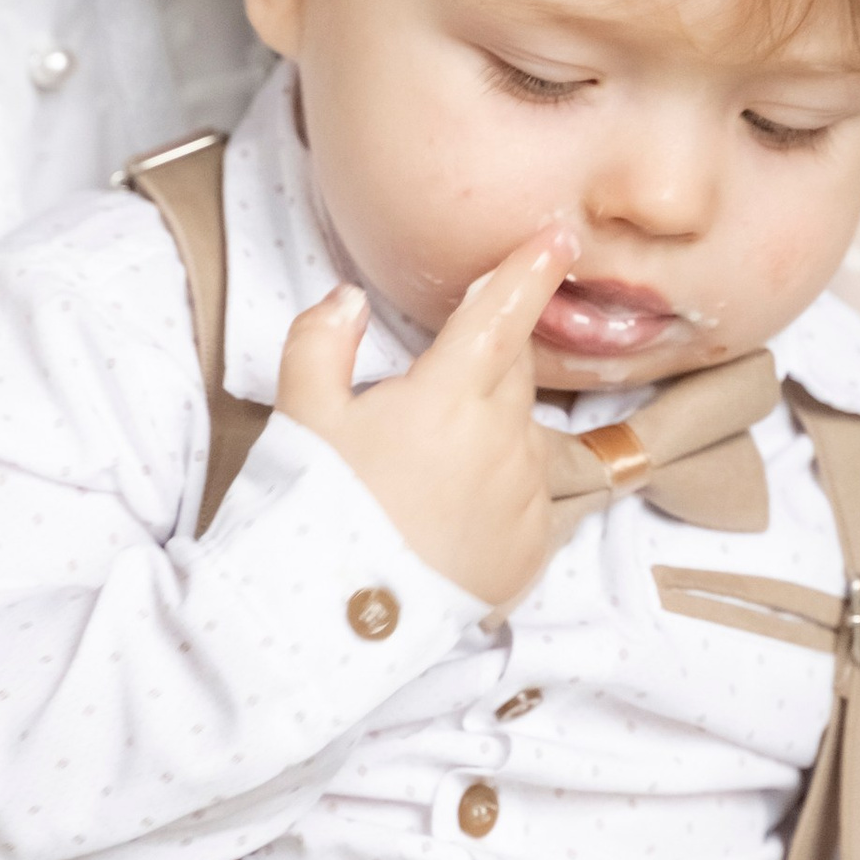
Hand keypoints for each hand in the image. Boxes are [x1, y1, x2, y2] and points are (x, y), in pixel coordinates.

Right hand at [274, 224, 581, 605]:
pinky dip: (500, 493)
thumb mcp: (300, 415)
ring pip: (524, 435)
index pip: (502, 312)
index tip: (558, 237)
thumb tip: (348, 299)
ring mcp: (525, 495)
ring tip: (426, 473)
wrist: (334, 622)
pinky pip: (531, 499)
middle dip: (487, 360)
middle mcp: (504, 437)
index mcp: (450, 393)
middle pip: (513, 371)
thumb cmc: (315, 508)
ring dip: (490, 432)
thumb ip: (321, 341)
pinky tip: (451, 516)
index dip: (530, 268)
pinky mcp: (533, 547)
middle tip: (431, 390)